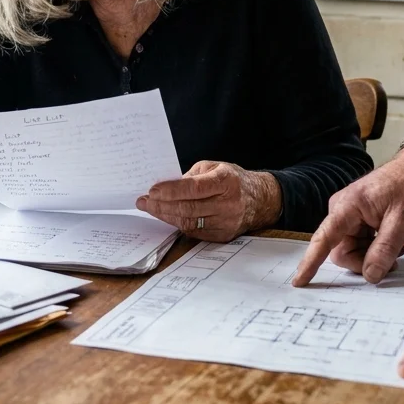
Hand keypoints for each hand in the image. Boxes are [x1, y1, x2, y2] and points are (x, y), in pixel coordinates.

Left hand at [136, 161, 281, 241]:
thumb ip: (191, 176)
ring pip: (188, 223)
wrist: (260, 201)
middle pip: (188, 208)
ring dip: (166, 216)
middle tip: (143, 202)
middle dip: (161, 205)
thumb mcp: (214, 167)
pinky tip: (168, 217)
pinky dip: (178, 224)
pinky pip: (195, 233)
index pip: (193, 188)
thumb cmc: (233, 180)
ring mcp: (227, 223)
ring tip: (151, 209)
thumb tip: (166, 188)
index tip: (152, 190)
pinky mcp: (223, 236)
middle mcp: (228, 204)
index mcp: (226, 181)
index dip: (170, 190)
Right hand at [292, 141, 403, 285]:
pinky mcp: (355, 218)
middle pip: (341, 251)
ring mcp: (347, 214)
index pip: (324, 238)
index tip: (299, 281)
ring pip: (351, 249)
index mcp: (347, 206)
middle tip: (391, 261)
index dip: (311, 262)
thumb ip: (384, 250)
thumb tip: (370, 275)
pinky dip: (373, 247)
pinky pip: (357, 243)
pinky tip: (390, 240)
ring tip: (395, 246)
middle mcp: (341, 210)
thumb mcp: (402, 222)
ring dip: (372, 254)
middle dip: (363, 261)